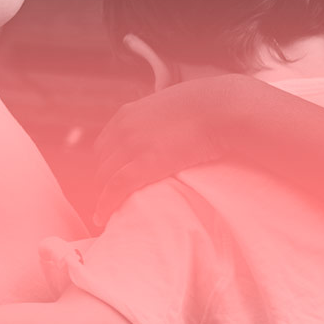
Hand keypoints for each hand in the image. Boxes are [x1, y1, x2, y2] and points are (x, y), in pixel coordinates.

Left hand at [90, 74, 265, 221]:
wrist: (223, 108)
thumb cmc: (206, 107)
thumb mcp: (170, 106)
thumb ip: (157, 119)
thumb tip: (164, 131)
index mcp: (126, 114)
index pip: (102, 147)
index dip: (104, 167)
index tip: (109, 182)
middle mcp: (122, 129)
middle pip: (100, 164)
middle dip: (101, 184)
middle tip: (109, 201)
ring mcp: (132, 146)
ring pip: (104, 177)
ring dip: (102, 196)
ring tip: (105, 213)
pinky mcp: (146, 163)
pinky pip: (115, 188)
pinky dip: (105, 204)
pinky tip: (101, 217)